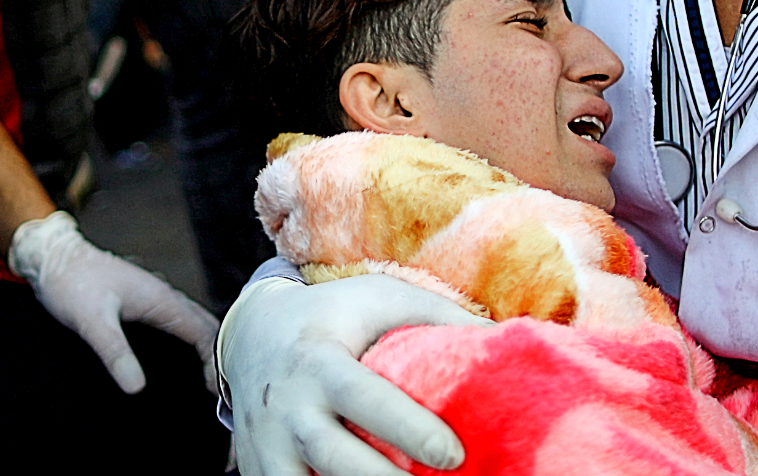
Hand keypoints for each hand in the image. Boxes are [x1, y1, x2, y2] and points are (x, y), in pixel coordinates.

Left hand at [8, 211, 218, 393]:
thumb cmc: (71, 283)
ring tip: (206, 381)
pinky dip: (187, 341)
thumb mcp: (92, 321)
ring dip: (205, 348)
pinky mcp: (142, 301)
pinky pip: (177, 321)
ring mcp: (154, 297)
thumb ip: (114, 352)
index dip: (216, 364)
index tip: (216, 395)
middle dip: (218, 357)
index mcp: (162, 300)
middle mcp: (164, 297)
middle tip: (219, 395)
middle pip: (207, 328)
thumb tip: (136, 388)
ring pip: (193, 323)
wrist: (53, 256)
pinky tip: (178, 359)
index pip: (206, 334)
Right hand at [222, 273, 491, 475]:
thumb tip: (506, 340)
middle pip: (336, 458)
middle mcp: (288, 406)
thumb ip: (439, 316)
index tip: (453, 454)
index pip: (363, 399)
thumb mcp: (380, 298)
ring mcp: (268, 445)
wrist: (251, 334)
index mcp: (318, 360)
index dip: (408, 429)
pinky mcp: (259, 471)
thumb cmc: (334, 315)